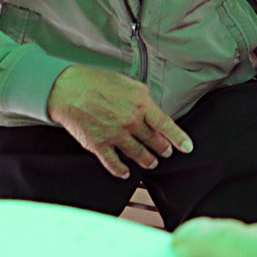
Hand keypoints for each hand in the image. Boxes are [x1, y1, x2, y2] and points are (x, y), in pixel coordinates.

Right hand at [45, 65, 192, 178]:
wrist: (69, 90)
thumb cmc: (98, 83)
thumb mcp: (130, 84)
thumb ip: (144, 99)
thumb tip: (153, 111)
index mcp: (141, 105)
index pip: (166, 125)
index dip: (178, 138)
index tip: (187, 148)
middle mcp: (131, 122)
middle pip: (154, 142)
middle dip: (162, 149)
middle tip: (165, 152)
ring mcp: (115, 135)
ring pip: (138, 154)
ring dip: (147, 160)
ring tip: (151, 162)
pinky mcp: (99, 145)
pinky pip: (114, 163)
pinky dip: (121, 170)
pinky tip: (125, 173)